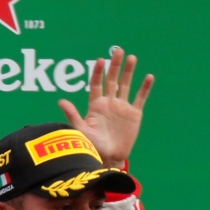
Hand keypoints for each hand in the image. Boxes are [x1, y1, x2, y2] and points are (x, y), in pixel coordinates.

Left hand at [58, 46, 154, 169]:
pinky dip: (144, 88)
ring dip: (129, 72)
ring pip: (126, 85)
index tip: (100, 60)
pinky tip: (148, 77)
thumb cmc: (92, 146)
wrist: (109, 158)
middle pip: (112, 80)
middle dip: (115, 66)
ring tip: (132, 58)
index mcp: (96, 105)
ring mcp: (122, 108)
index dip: (98, 72)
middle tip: (118, 51)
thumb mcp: (81, 130)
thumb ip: (73, 115)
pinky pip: (140, 98)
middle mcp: (109, 103)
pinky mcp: (134, 114)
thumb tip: (60, 101)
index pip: (97, 84)